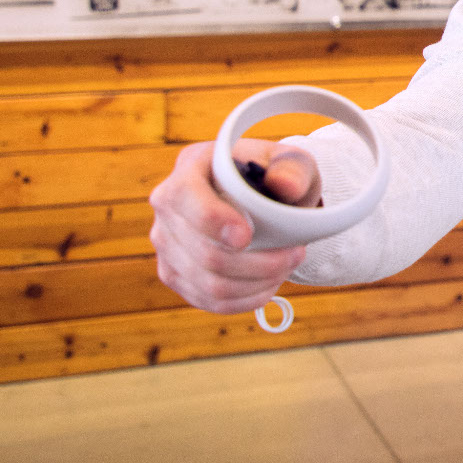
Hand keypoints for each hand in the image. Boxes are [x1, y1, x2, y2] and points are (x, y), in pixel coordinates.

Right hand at [149, 138, 320, 314]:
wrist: (262, 194)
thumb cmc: (274, 174)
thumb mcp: (290, 162)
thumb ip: (291, 169)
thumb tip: (285, 185)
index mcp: (190, 167)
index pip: (185, 197)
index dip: (213, 221)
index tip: (246, 237)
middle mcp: (167, 206)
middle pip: (203, 252)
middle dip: (257, 263)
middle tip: (296, 254)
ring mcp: (166, 242)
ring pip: (208, 283)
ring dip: (256, 283)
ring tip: (286, 267)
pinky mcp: (174, 272)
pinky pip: (208, 300)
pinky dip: (245, 298)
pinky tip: (268, 285)